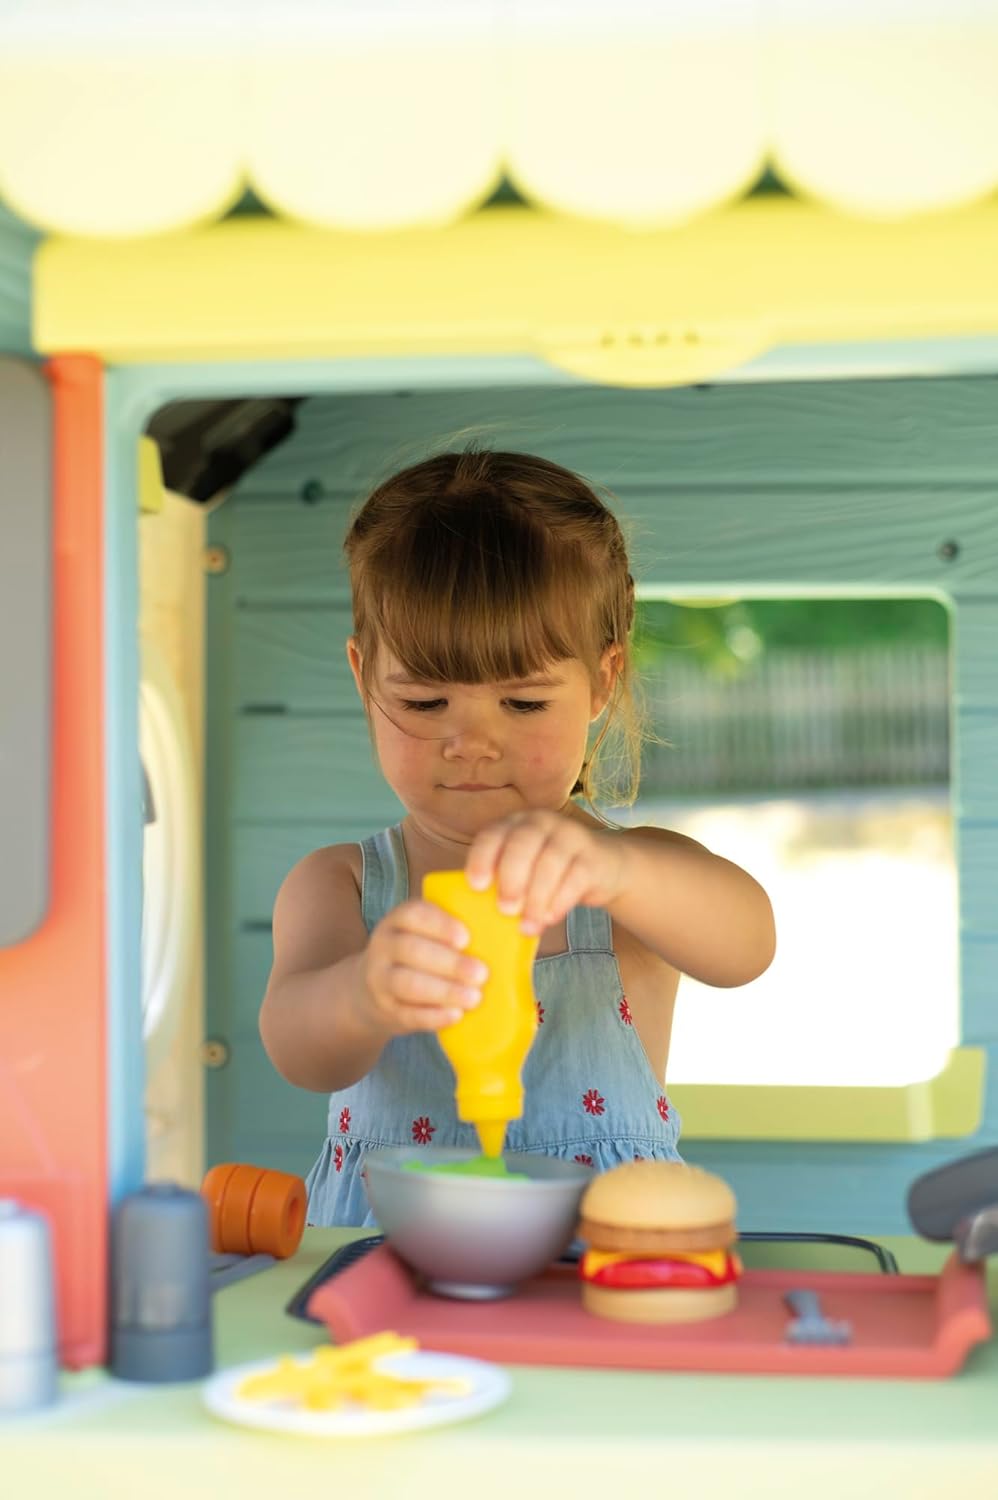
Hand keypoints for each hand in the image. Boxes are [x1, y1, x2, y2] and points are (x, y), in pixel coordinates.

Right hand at [360, 900, 487, 1034]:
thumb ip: (455, 934)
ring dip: (444, 991)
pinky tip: (456, 1016)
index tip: (466, 939)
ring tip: (474, 998)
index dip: (440, 925)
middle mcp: (384, 946)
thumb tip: (510, 937)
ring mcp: (379, 980)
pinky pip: (407, 1013)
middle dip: (450, 963)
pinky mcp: (385, 1010)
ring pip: (407, 983)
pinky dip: (433, 1016)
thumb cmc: (418, 957)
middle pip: (411, 950)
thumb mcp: (424, 936)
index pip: (414, 914)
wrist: (373, 991)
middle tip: (482, 974)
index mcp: (398, 921)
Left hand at [464, 811, 626, 935]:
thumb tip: (476, 915)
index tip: (476, 886)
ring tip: (528, 926)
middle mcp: (541, 823)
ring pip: (550, 862)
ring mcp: (570, 836)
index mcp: (515, 825)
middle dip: (511, 878)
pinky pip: (575, 877)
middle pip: (522, 843)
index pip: (492, 835)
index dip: (481, 858)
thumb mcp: (524, 869)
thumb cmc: (551, 873)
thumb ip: (502, 882)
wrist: (605, 867)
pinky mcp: (592, 857)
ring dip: (536, 897)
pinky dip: (560, 900)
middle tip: (505, 909)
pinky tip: (550, 918)